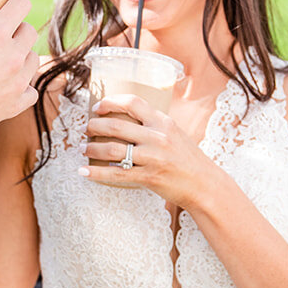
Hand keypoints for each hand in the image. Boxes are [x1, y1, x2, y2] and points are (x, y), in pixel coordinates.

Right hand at [0, 0, 38, 158]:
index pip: (21, 5)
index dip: (17, 0)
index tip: (11, 2)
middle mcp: (12, 56)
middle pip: (30, 31)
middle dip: (18, 29)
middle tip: (5, 33)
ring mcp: (18, 81)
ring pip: (33, 59)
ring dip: (23, 56)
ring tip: (9, 58)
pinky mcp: (17, 102)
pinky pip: (31, 90)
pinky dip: (24, 86)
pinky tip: (12, 84)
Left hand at [81, 94, 213, 208]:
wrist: (204, 184)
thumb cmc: (188, 159)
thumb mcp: (175, 133)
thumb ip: (154, 125)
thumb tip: (127, 119)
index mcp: (163, 122)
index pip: (133, 102)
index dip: (110, 102)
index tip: (97, 108)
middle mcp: (158, 137)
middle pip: (116, 126)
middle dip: (94, 126)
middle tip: (85, 129)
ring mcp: (153, 158)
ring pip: (113, 149)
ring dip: (92, 148)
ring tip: (83, 148)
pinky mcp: (149, 177)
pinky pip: (116, 174)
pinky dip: (97, 173)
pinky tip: (84, 171)